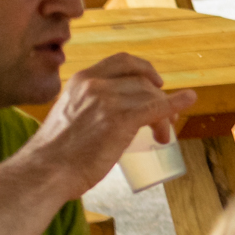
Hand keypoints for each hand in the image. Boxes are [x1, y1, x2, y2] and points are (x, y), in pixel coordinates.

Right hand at [21, 53, 195, 198]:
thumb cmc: (55, 154)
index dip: (143, 69)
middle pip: (141, 82)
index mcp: (81, 80)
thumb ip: (89, 108)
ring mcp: (108, 100)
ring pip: (150, 97)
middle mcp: (95, 84)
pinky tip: (190, 99)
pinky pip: (157, 107)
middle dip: (158, 97)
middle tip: (167, 119)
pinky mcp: (120, 120)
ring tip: (163, 136)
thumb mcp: (70, 116)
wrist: (45, 172)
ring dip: (165, 114)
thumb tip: (113, 119)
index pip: (121, 62)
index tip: (155, 82)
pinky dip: (176, 103)